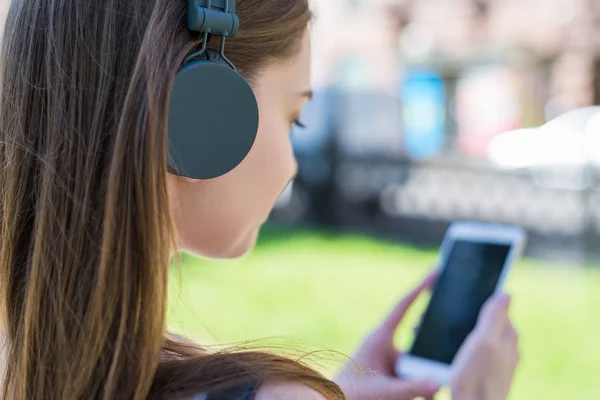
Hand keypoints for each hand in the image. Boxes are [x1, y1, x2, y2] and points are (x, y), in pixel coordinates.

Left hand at [335, 272, 440, 399]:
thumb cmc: (351, 394)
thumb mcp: (384, 392)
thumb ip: (411, 387)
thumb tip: (439, 382)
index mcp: (379, 337)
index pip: (403, 307)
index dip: (420, 288)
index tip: (435, 270)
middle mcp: (385, 344)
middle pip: (418, 337)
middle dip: (433, 343)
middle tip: (450, 335)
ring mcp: (389, 359)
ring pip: (418, 361)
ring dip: (425, 375)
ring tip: (423, 391)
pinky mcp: (391, 373)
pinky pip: (413, 375)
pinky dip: (421, 386)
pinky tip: (426, 397)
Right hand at [450, 293, 519, 399]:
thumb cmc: (476, 379)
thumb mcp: (483, 343)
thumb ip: (494, 318)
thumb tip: (505, 293)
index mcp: (508, 336)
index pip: (498, 307)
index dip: (482, 298)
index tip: (463, 294)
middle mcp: (506, 349)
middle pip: (486, 322)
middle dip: (468, 315)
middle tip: (445, 314)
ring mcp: (496, 363)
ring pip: (477, 338)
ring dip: (460, 332)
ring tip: (438, 333)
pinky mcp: (484, 374)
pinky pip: (471, 353)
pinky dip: (458, 348)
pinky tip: (445, 353)